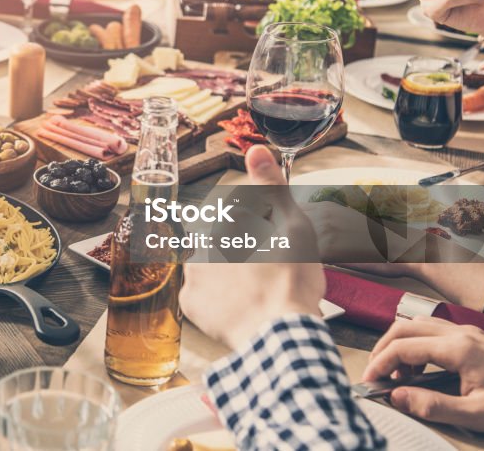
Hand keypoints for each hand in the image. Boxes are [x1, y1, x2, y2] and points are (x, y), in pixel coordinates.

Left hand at [179, 146, 323, 349]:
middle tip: (273, 272)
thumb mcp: (293, 227)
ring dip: (231, 273)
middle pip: (227, 241)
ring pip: (214, 266)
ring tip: (260, 291)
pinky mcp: (190, 304)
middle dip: (246, 250)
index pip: (242, 216)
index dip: (266, 229)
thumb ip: (271, 186)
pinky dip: (220, 298)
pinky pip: (205, 294)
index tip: (279, 248)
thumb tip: (255, 148)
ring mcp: (191, 275)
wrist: (280, 336)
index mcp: (224, 222)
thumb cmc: (291, 281)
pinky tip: (242, 304)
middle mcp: (200, 243)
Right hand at [363, 317, 483, 436]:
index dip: (380, 363)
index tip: (369, 381)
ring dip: (399, 344)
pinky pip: (434, 330)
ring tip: (397, 373)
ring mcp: (468, 332)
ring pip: (418, 325)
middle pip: (404, 328)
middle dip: (383, 349)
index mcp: (459, 349)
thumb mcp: (478, 415)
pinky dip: (417, 344)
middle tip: (375, 374)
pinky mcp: (475, 338)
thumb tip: (398, 397)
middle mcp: (460, 333)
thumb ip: (434, 406)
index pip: (403, 347)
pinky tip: (421, 367)